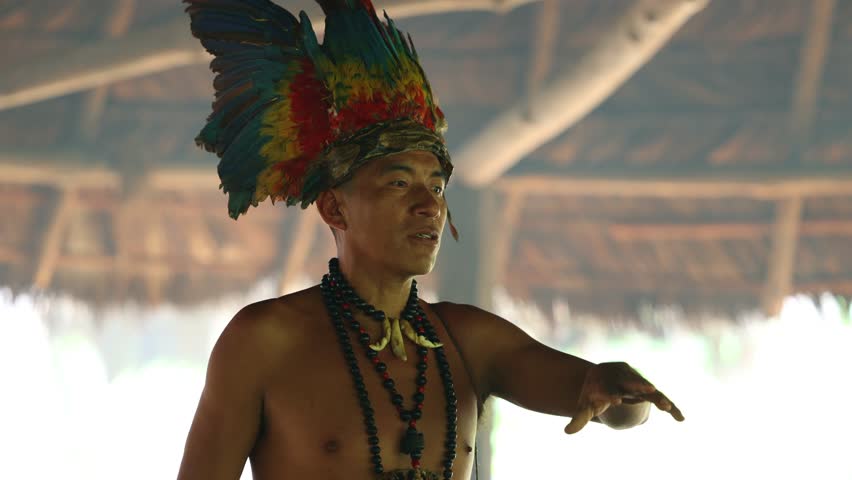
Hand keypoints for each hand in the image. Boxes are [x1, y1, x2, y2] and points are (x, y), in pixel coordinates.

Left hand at [564, 362, 683, 433]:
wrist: (602, 375)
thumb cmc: (593, 394)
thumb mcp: (585, 406)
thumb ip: (579, 418)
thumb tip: (567, 431)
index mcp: (603, 382)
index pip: (606, 389)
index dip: (610, 395)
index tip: (615, 400)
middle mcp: (620, 379)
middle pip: (630, 383)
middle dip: (639, 386)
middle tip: (649, 389)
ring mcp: (635, 382)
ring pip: (647, 389)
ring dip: (657, 397)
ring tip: (667, 406)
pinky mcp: (646, 389)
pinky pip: (659, 397)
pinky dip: (669, 406)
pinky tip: (680, 418)